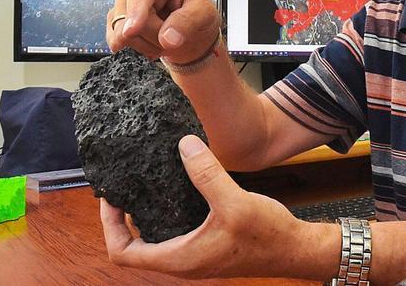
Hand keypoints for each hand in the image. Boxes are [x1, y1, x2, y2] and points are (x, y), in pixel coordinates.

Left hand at [101, 136, 322, 278]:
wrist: (296, 251)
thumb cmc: (268, 236)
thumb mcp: (236, 202)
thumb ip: (207, 174)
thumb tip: (184, 145)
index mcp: (179, 259)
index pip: (123, 253)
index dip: (109, 225)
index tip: (112, 197)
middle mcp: (181, 261)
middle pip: (133, 247)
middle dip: (122, 218)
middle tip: (122, 187)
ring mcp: (193, 255)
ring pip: (152, 241)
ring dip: (141, 217)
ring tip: (140, 186)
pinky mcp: (205, 246)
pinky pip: (172, 234)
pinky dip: (163, 215)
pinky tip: (172, 189)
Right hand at [106, 0, 219, 62]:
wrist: (189, 32)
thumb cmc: (197, 16)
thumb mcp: (204, 14)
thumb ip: (187, 22)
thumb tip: (167, 38)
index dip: (135, 12)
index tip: (131, 31)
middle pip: (131, 17)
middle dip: (152, 36)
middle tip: (172, 38)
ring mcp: (122, 4)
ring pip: (122, 32)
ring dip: (146, 44)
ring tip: (163, 40)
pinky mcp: (115, 21)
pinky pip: (117, 41)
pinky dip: (135, 49)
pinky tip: (150, 45)